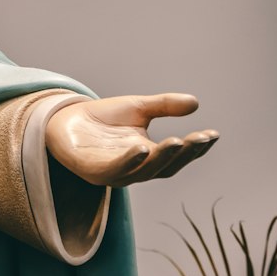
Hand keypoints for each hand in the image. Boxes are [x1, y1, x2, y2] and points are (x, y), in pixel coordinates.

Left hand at [44, 93, 218, 187]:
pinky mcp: (94, 172)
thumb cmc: (102, 119)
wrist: (63, 120)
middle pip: (165, 166)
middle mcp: (135, 167)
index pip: (178, 156)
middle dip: (185, 153)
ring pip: (144, 171)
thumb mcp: (138, 108)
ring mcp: (116, 172)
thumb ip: (164, 106)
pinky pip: (115, 170)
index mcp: (149, 155)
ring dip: (161, 158)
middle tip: (200, 138)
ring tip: (177, 141)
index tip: (213, 134)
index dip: (196, 148)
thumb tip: (195, 103)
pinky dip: (129, 161)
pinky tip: (141, 148)